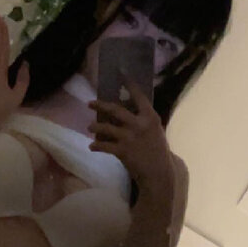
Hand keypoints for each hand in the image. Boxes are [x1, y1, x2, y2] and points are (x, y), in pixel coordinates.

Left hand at [88, 76, 174, 190]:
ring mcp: (129, 137)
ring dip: (95, 127)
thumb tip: (127, 113)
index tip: (121, 73)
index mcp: (150, 117)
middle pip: (115, 110)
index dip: (129, 84)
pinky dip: (96, 146)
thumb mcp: (155, 131)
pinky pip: (103, 146)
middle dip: (100, 105)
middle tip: (90, 103)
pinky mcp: (122, 151)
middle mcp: (139, 124)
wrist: (158, 173)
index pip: (139, 96)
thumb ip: (143, 121)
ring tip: (90, 128)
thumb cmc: (158, 152)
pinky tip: (92, 146)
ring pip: (105, 128)